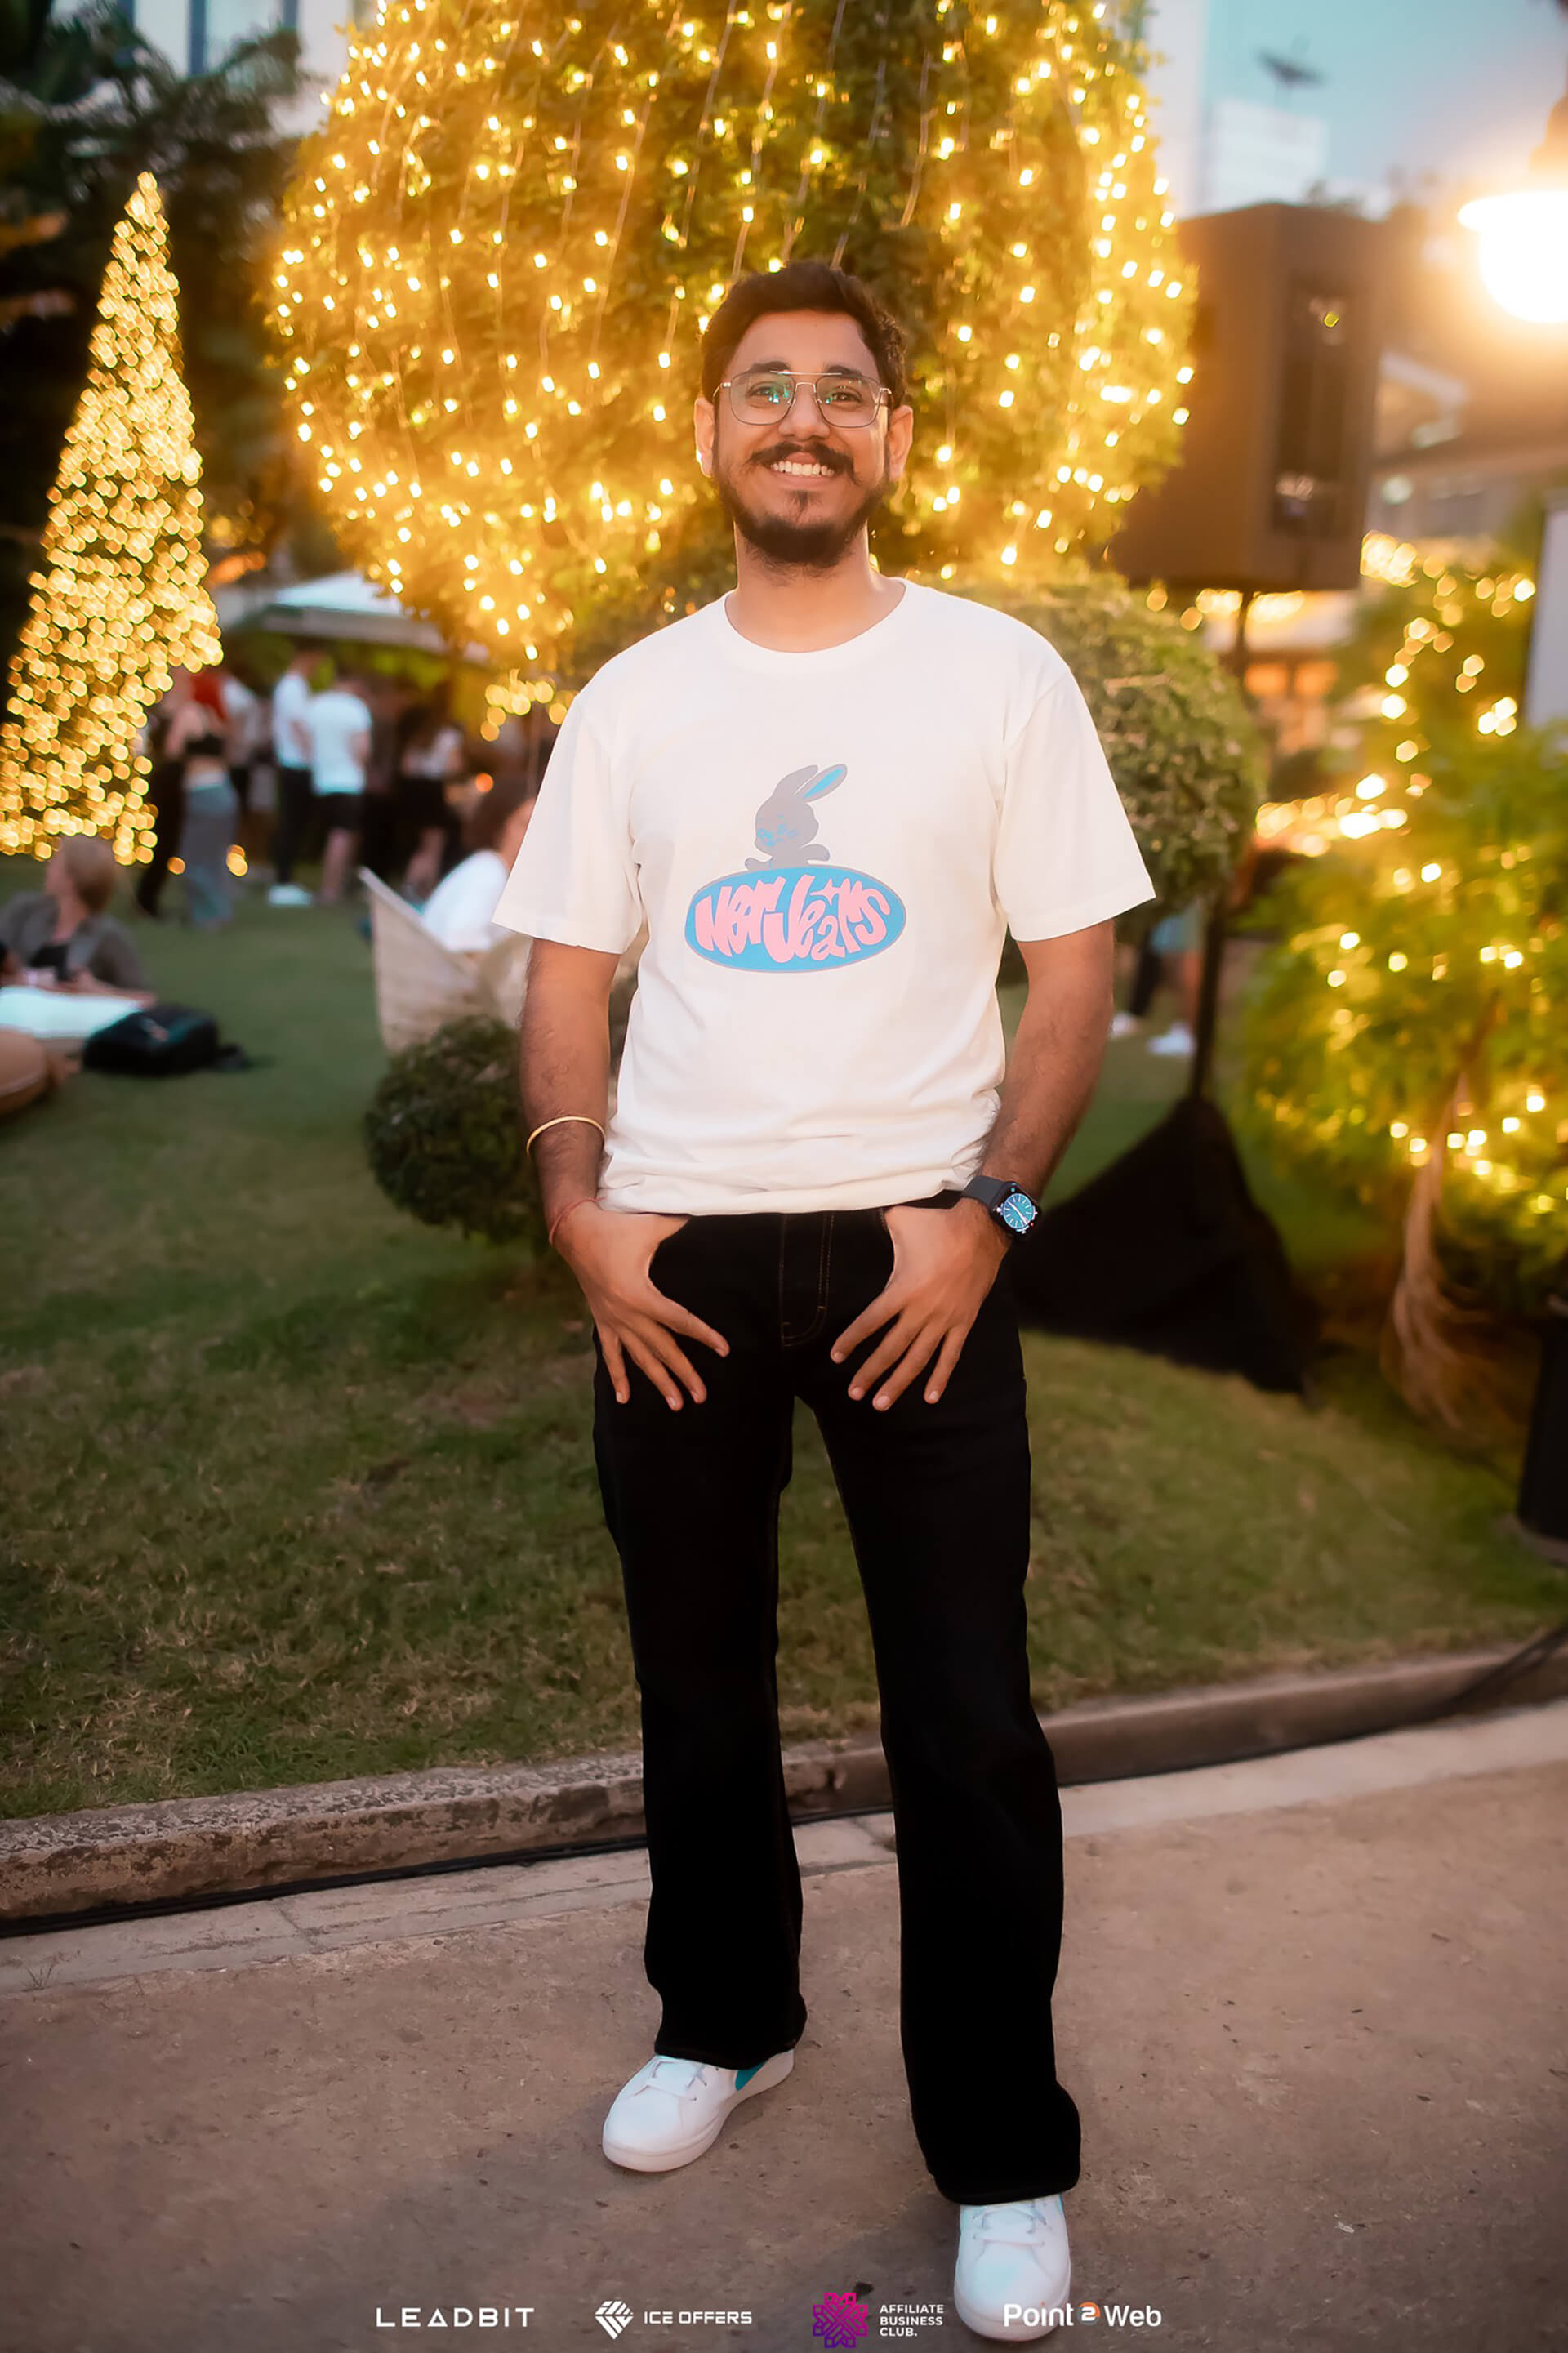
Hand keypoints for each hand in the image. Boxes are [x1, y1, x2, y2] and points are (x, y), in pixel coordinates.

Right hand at [553, 1202, 727, 1410]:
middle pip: (661, 1348)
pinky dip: (618, 1376)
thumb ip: (680, 1225)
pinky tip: (625, 1398)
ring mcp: (612, 1320)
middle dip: (683, 1373)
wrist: (574, 1232)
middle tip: (702, 1396)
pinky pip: (611, 1354)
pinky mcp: (602, 1320)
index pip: (679, 1320)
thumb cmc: (615, 1227)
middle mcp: (626, 1314)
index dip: (704, 1335)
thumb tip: (706, 1213)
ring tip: (676, 1405)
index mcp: (640, 1294)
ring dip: (658, 1381)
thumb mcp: (650, 1226)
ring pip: (639, 1358)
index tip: (724, 1350)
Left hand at [830, 1200, 1007, 1410]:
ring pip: (918, 1359)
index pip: (870, 1321)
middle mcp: (922, 1310)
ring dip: (899, 1383)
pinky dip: (941, 1378)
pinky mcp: (963, 1323)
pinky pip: (951, 1356)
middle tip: (854, 1393)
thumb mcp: (901, 1221)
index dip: (852, 1340)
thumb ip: (878, 1224)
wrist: (983, 1231)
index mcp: (903, 1289)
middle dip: (871, 1373)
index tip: (836, 1356)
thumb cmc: (939, 1225)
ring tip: (881, 1403)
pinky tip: (930, 1398)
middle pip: (891, 1349)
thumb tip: (856, 1211)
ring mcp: (944, 1320)